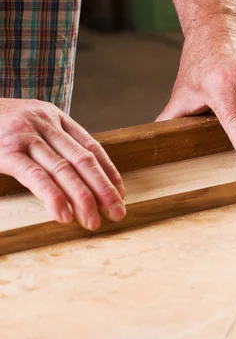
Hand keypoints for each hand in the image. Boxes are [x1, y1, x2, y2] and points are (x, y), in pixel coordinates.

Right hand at [0, 99, 125, 229]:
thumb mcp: (30, 123)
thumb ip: (53, 142)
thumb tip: (80, 176)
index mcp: (56, 118)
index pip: (93, 147)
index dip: (109, 172)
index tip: (121, 193)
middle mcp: (45, 124)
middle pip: (84, 160)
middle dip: (104, 189)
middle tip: (119, 213)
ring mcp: (26, 137)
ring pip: (64, 169)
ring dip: (84, 198)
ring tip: (94, 221)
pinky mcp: (6, 152)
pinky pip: (35, 176)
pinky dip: (53, 196)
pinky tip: (64, 215)